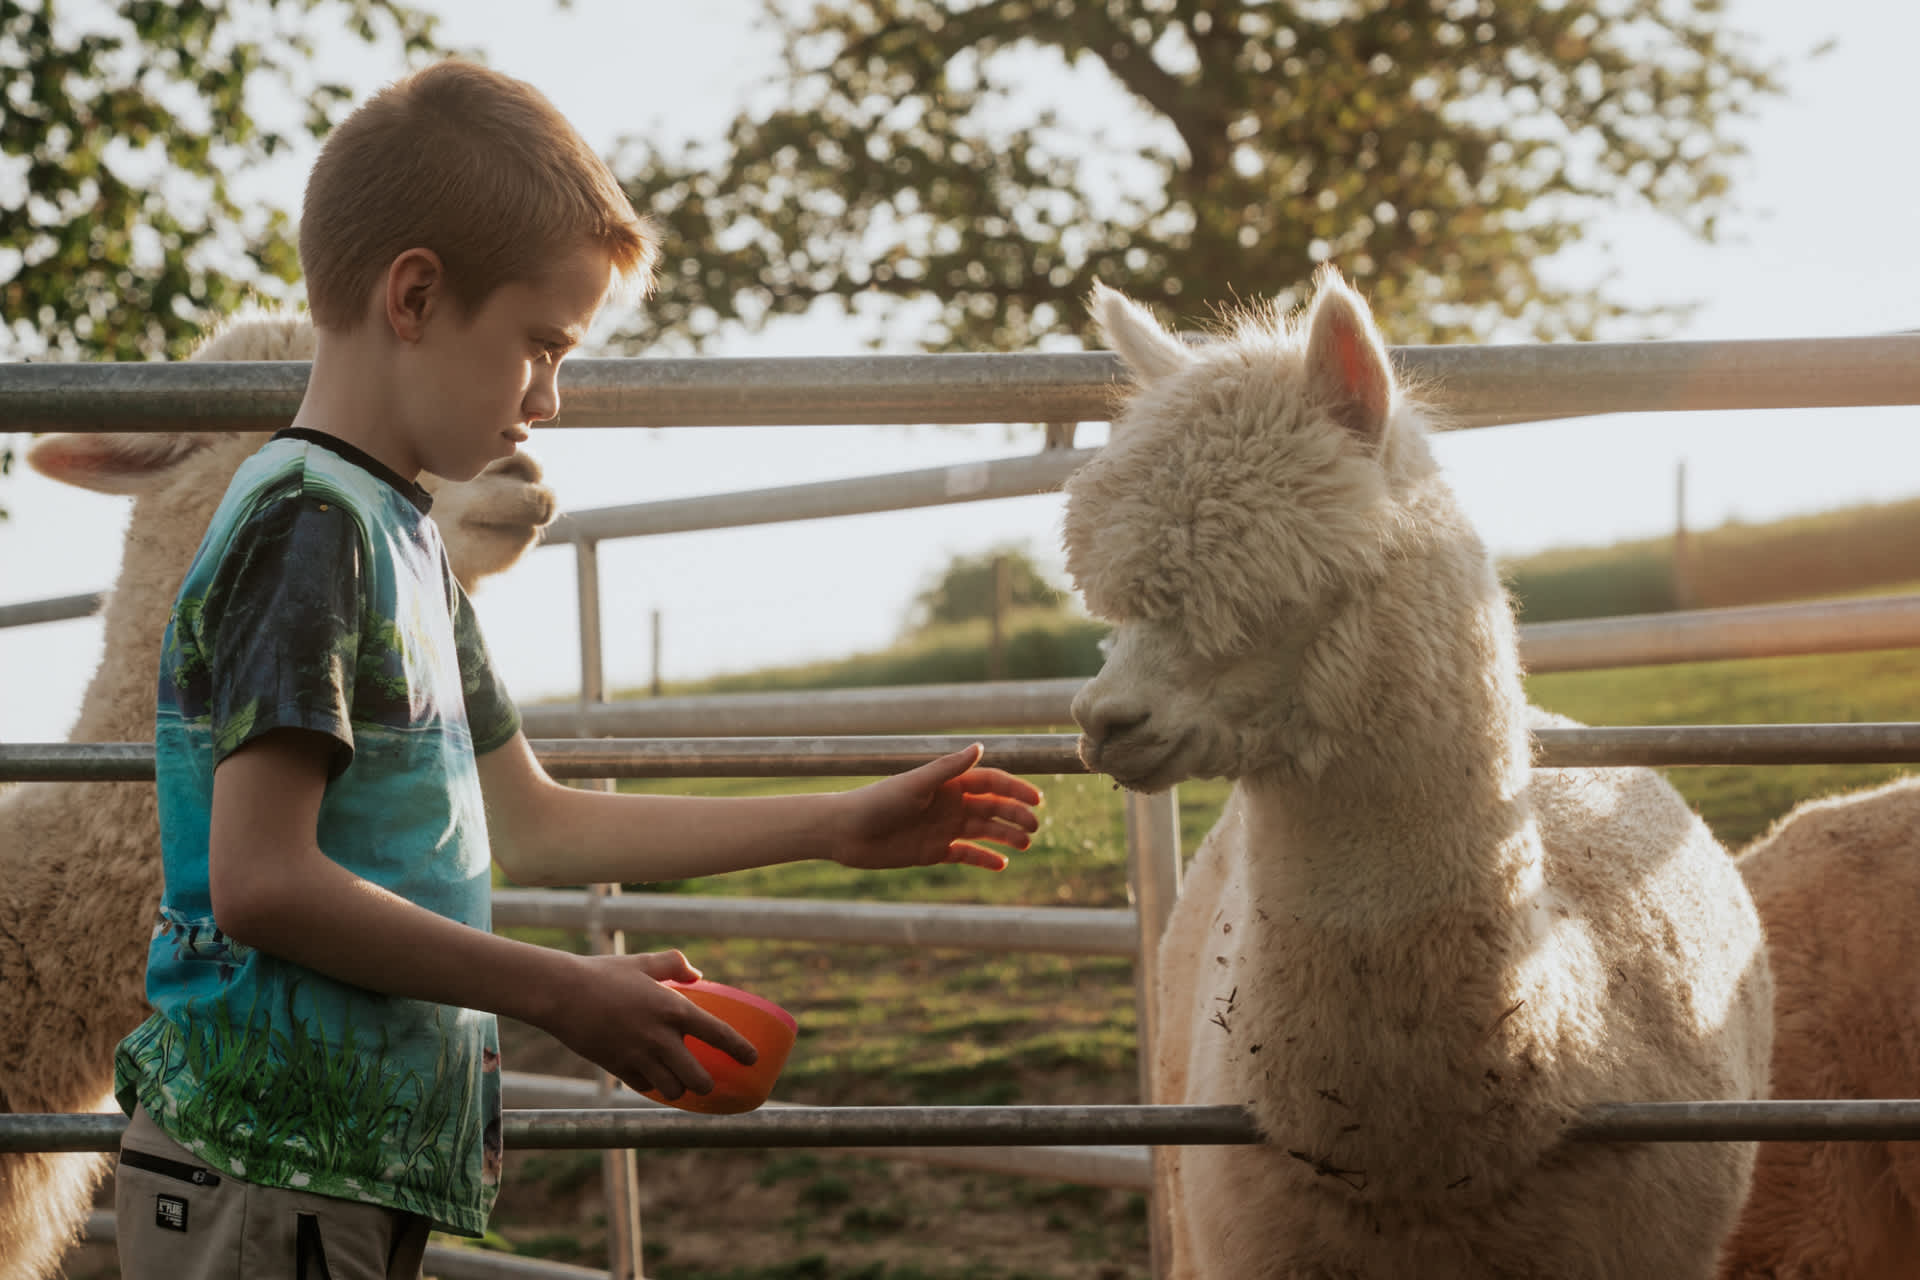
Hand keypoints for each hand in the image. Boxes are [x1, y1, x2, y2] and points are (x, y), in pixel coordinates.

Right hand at [543, 949, 758, 1099]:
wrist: (562, 993)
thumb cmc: (604, 974)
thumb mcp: (644, 962)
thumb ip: (675, 964)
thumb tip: (698, 976)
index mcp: (674, 1009)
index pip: (719, 1035)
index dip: (740, 1050)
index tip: (753, 1059)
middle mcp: (661, 1038)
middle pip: (698, 1079)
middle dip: (707, 1085)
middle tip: (708, 1080)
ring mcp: (639, 1057)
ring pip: (672, 1091)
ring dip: (679, 1089)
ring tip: (680, 1083)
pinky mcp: (618, 1068)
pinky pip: (645, 1087)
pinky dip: (652, 1085)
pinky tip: (653, 1079)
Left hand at [834, 744, 1042, 871]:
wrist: (846, 832)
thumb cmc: (877, 802)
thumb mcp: (915, 784)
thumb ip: (948, 768)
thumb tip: (980, 747)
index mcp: (947, 784)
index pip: (990, 783)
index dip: (1014, 789)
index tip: (1036, 801)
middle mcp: (949, 804)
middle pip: (992, 807)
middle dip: (1014, 815)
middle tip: (1033, 827)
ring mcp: (943, 828)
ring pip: (983, 831)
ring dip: (1005, 836)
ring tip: (1024, 844)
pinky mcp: (934, 851)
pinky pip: (966, 855)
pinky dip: (984, 859)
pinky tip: (1002, 864)